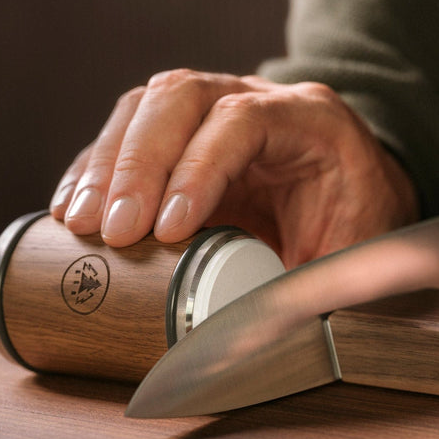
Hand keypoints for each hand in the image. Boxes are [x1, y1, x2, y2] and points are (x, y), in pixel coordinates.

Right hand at [50, 71, 417, 266]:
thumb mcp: (356, 256)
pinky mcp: (179, 134)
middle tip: (114, 229)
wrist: (365, 197)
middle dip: (138, 163)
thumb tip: (263, 341)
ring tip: (82, 223)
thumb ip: (318, 287)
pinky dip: (94, 169)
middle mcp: (257, 97)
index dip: (199, 169)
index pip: (243, 121)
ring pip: (145, 107)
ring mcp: (213, 106)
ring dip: (105, 164)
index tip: (169, 229)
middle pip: (181, 97)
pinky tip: (73, 210)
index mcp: (311, 120)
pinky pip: (125, 134)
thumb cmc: (362, 226)